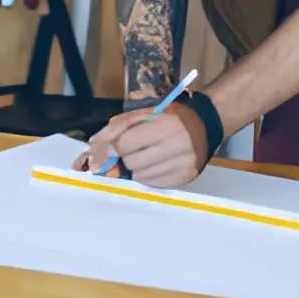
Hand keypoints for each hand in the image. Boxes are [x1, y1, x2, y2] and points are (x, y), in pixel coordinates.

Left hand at [72, 104, 208, 187]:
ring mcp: (183, 164)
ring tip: (145, 157)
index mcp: (165, 124)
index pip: (125, 144)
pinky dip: (148, 176)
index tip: (111, 148)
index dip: (113, 147)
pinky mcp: (185, 177)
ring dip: (136, 168)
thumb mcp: (144, 113)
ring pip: (141, 176)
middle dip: (125, 158)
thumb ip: (117, 127)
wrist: (205, 125)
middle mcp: (176, 145)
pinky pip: (154, 184)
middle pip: (131, 162)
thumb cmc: (170, 117)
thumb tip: (94, 148)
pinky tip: (154, 165)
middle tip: (131, 151)